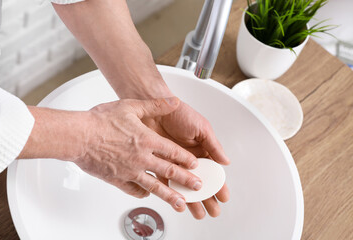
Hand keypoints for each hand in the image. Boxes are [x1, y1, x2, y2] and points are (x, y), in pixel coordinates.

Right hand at [75, 97, 202, 211]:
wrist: (78, 136)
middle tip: (199, 187)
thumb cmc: (101, 120)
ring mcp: (130, 171)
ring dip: (170, 195)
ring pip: (155, 186)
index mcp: (147, 140)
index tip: (196, 165)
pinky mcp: (117, 179)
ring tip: (182, 203)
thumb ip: (155, 105)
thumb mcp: (131, 106)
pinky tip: (148, 194)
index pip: (173, 152)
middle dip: (186, 180)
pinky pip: (133, 189)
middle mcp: (141, 158)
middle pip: (169, 172)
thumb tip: (174, 101)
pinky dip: (143, 192)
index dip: (186, 159)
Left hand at [142, 101, 229, 218]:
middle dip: (208, 197)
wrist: (154, 106)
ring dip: (192, 200)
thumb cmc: (179, 112)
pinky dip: (173, 193)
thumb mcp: (201, 128)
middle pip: (200, 181)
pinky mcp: (159, 163)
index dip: (219, 184)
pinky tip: (179, 203)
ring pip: (185, 185)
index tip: (223, 196)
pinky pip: (167, 181)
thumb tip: (226, 161)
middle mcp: (188, 158)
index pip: (213, 171)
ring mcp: (174, 162)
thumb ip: (213, 145)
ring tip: (199, 213)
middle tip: (213, 211)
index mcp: (202, 149)